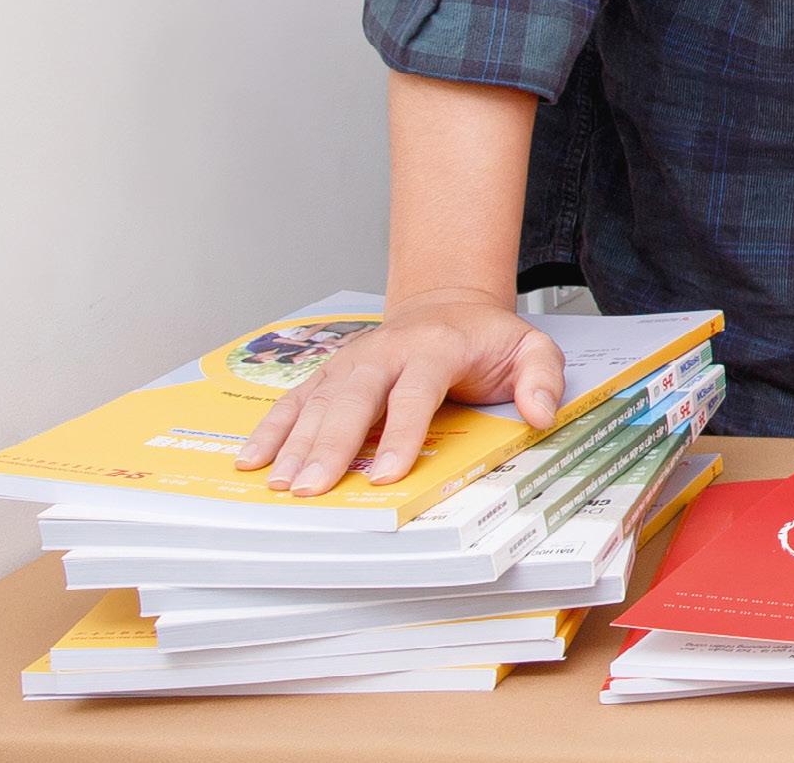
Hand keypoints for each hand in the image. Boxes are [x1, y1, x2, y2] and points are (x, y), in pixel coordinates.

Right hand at [233, 289, 564, 497]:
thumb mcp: (530, 347)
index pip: (414, 393)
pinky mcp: (332, 373)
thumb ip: (542, 376)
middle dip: (331, 444)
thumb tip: (540, 412)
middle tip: (313, 489)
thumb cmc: (486, 339)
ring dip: (296, 442)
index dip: (399, 435)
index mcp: (434, 348)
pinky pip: (297, 400)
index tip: (385, 476)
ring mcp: (353, 361)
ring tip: (279, 483)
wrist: (448, 303)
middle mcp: (386, 352)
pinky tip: (252, 460)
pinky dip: (272, 428)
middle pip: (354, 398)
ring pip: (320, 400)